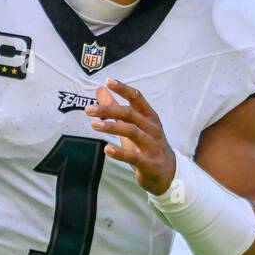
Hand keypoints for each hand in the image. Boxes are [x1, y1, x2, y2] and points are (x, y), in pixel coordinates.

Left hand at [87, 79, 175, 195]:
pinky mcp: (149, 163)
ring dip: (111, 127)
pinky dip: (120, 153)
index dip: (123, 89)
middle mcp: (152, 128)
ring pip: (131, 132)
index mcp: (149, 116)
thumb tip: (100, 89)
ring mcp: (152, 145)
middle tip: (88, 109)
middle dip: (108, 110)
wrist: (167, 172)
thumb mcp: (132, 125)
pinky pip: (133, 156)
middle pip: (130, 114)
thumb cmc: (146, 144)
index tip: (108, 81)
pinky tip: (107, 149)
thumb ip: (115, 108)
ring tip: (94, 125)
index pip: (136, 98)